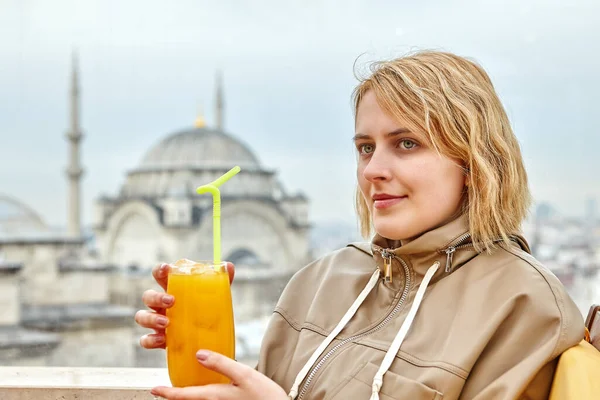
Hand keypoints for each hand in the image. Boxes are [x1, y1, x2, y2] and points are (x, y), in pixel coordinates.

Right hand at [136, 262, 234, 348]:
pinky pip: (145, 340)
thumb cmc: (208, 312)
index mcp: (174, 290)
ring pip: (141, 316)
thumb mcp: (216, 297)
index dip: (159, 270)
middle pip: (148, 296)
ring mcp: (158, 322)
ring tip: (166, 323)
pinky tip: (163, 340)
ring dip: (150, 318)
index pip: (160, 275)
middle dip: (156, 297)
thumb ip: (221, 282)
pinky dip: (150, 340)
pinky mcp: (158, 340)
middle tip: (171, 301)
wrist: (211, 341)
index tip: (166, 269)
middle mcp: (162, 304)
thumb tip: (229, 266)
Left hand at [151, 350, 287, 399]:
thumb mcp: (244, 375)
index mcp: (214, 396)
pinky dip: (203, 396)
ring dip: (190, 396)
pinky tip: (209, 388)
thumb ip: (221, 363)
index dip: (167, 393)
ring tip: (184, 387)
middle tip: (167, 387)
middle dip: (177, 395)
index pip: (184, 396)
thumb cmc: (265, 396)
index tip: (154, 389)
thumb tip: (198, 354)